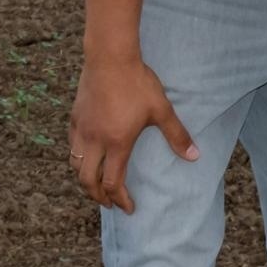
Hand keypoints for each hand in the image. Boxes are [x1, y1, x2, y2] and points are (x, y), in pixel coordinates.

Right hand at [69, 52, 197, 212]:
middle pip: (88, 181)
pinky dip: (78, 158)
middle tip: (109, 203)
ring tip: (95, 184)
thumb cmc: (137, 83)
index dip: (120, 199)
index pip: (113, 183)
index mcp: (117, 143)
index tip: (128, 208)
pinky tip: (86, 155)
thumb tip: (195, 156)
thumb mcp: (161, 109)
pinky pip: (72, 145)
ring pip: (75, 164)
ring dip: (85, 179)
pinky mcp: (74, 117)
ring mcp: (81, 129)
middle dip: (98, 196)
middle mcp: (95, 141)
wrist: (110, 57)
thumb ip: (177, 135)